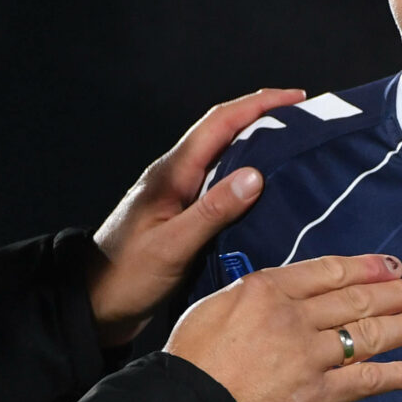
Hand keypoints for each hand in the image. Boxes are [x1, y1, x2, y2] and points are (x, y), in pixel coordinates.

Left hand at [91, 90, 303, 345]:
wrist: (96, 304)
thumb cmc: (126, 276)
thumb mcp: (173, 245)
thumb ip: (213, 210)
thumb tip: (256, 175)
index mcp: (171, 173)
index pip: (219, 123)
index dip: (259, 105)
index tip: (296, 98)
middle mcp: (176, 176)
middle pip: (225, 133)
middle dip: (265, 119)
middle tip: (306, 121)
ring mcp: (179, 195)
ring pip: (225, 159)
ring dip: (259, 147)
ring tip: (297, 150)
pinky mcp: (184, 216)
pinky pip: (222, 186)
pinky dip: (248, 179)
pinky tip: (269, 192)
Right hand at [164, 254, 401, 401]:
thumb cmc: (191, 363)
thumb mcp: (213, 309)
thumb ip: (253, 296)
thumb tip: (279, 294)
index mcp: (267, 289)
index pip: (329, 272)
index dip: (366, 268)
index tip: (390, 265)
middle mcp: (295, 317)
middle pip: (357, 298)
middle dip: (397, 293)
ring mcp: (310, 355)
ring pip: (369, 334)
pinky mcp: (319, 393)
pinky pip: (367, 379)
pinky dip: (396, 375)